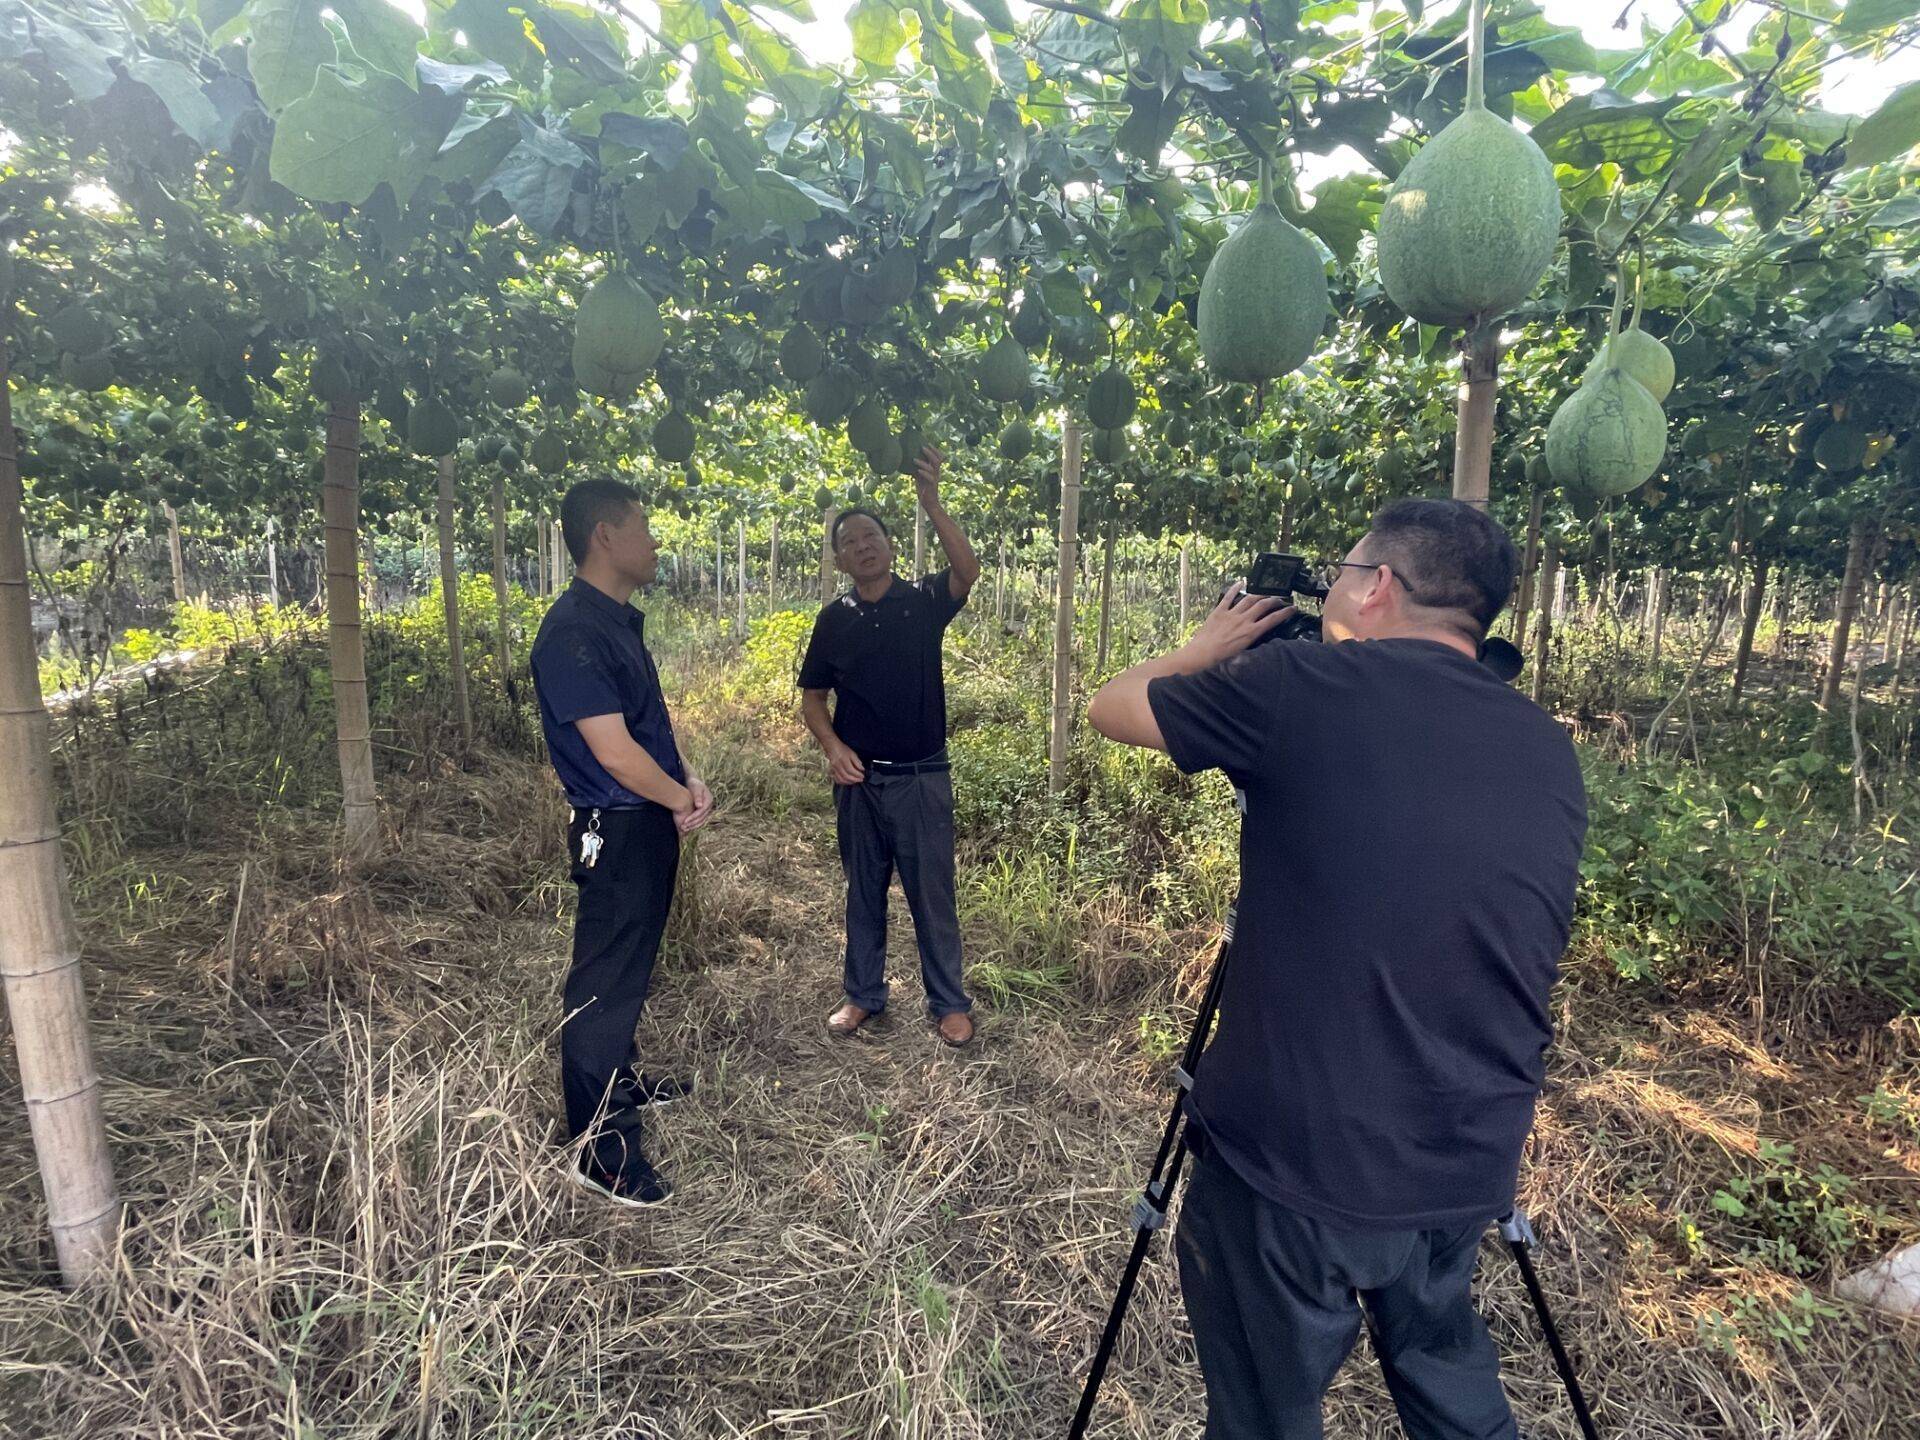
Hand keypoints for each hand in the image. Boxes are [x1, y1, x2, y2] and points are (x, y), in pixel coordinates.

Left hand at [677, 776, 714, 834]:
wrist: (694, 783)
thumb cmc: (693, 784)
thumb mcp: (695, 788)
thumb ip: (697, 796)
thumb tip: (700, 806)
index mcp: (709, 800)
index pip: (701, 811)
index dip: (693, 817)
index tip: (685, 821)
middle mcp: (710, 806)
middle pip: (702, 818)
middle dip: (692, 823)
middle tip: (683, 827)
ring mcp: (707, 809)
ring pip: (701, 820)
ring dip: (693, 826)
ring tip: (684, 829)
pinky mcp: (703, 812)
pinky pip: (699, 820)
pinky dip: (693, 824)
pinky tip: (686, 827)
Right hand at [825, 741, 865, 786]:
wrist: (832, 747)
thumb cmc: (842, 749)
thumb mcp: (852, 753)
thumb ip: (857, 762)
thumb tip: (862, 769)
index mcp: (843, 760)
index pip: (851, 770)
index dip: (857, 775)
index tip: (863, 776)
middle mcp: (838, 766)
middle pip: (846, 776)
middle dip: (855, 779)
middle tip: (860, 780)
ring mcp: (834, 769)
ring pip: (841, 779)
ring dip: (849, 782)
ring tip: (855, 781)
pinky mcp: (832, 771)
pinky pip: (836, 779)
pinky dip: (842, 782)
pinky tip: (847, 781)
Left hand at [912, 444, 943, 508]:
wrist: (928, 502)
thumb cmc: (923, 489)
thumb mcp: (919, 476)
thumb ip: (917, 468)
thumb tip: (908, 460)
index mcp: (935, 470)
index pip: (939, 457)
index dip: (935, 450)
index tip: (928, 443)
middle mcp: (936, 473)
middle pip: (937, 460)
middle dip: (930, 452)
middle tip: (922, 447)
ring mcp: (935, 479)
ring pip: (933, 468)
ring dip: (923, 463)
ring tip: (914, 459)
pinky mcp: (932, 486)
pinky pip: (930, 478)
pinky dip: (924, 473)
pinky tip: (917, 471)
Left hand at [1176, 585, 1294, 670]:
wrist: (1203, 653)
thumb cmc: (1221, 657)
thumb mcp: (1243, 653)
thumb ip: (1252, 642)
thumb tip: (1259, 636)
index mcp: (1251, 632)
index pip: (1273, 619)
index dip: (1285, 612)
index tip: (1293, 608)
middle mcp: (1244, 621)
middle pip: (1263, 605)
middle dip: (1274, 600)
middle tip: (1279, 599)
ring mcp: (1232, 614)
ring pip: (1249, 599)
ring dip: (1259, 594)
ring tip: (1265, 593)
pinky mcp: (1220, 611)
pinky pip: (1229, 597)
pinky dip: (1235, 588)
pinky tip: (1241, 582)